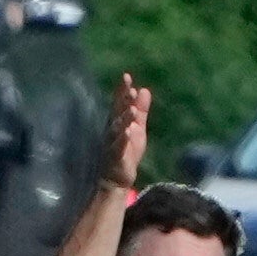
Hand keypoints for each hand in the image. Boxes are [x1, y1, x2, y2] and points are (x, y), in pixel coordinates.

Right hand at [103, 75, 153, 196]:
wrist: (117, 179)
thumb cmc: (127, 152)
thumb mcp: (137, 129)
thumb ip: (141, 111)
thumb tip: (144, 89)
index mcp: (117, 122)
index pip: (120, 104)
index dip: (122, 91)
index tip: (127, 76)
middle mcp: (112, 131)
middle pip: (118, 114)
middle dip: (123, 102)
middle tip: (130, 90)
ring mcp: (112, 144)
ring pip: (118, 130)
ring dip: (124, 119)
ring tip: (131, 109)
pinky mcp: (115, 158)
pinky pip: (119, 148)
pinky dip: (123, 140)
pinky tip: (128, 132)